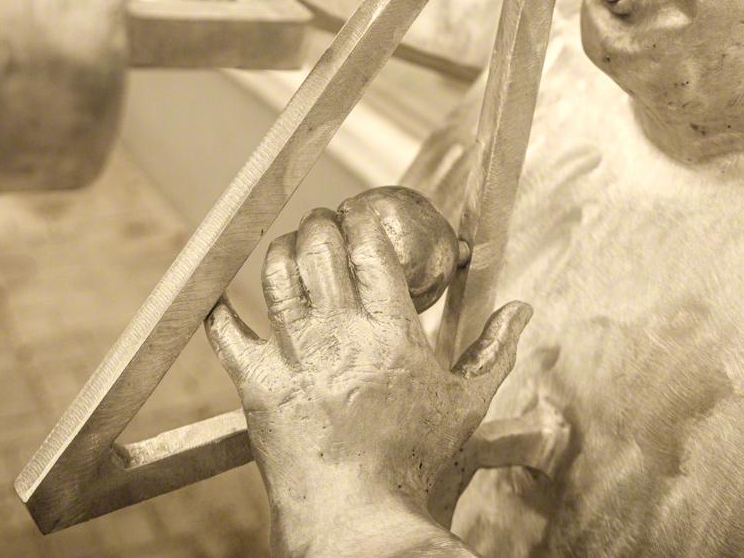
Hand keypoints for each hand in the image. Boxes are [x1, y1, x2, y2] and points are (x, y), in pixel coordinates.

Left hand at [206, 203, 530, 557]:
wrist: (362, 526)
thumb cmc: (417, 469)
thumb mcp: (467, 405)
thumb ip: (494, 350)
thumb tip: (521, 310)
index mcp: (392, 330)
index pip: (368, 242)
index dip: (360, 218)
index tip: (360, 218)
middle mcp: (340, 333)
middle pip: (318, 244)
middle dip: (320, 225)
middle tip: (324, 229)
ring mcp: (294, 357)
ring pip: (275, 273)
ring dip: (282, 252)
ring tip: (290, 254)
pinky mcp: (257, 387)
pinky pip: (226, 332)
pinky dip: (221, 310)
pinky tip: (226, 301)